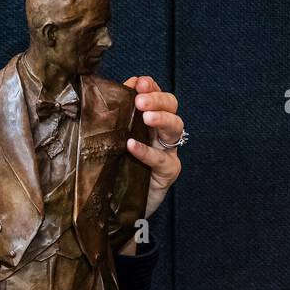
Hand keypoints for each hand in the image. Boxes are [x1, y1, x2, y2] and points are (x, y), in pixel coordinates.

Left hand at [122, 76, 182, 219]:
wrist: (120, 207)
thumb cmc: (118, 170)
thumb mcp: (114, 139)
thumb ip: (118, 115)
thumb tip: (124, 86)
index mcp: (152, 122)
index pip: (158, 97)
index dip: (152, 88)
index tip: (140, 82)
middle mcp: (163, 134)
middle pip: (172, 108)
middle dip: (158, 100)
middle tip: (140, 101)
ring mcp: (169, 153)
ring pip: (176, 128)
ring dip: (161, 119)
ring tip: (145, 116)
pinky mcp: (168, 172)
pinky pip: (161, 159)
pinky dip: (147, 151)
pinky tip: (132, 145)